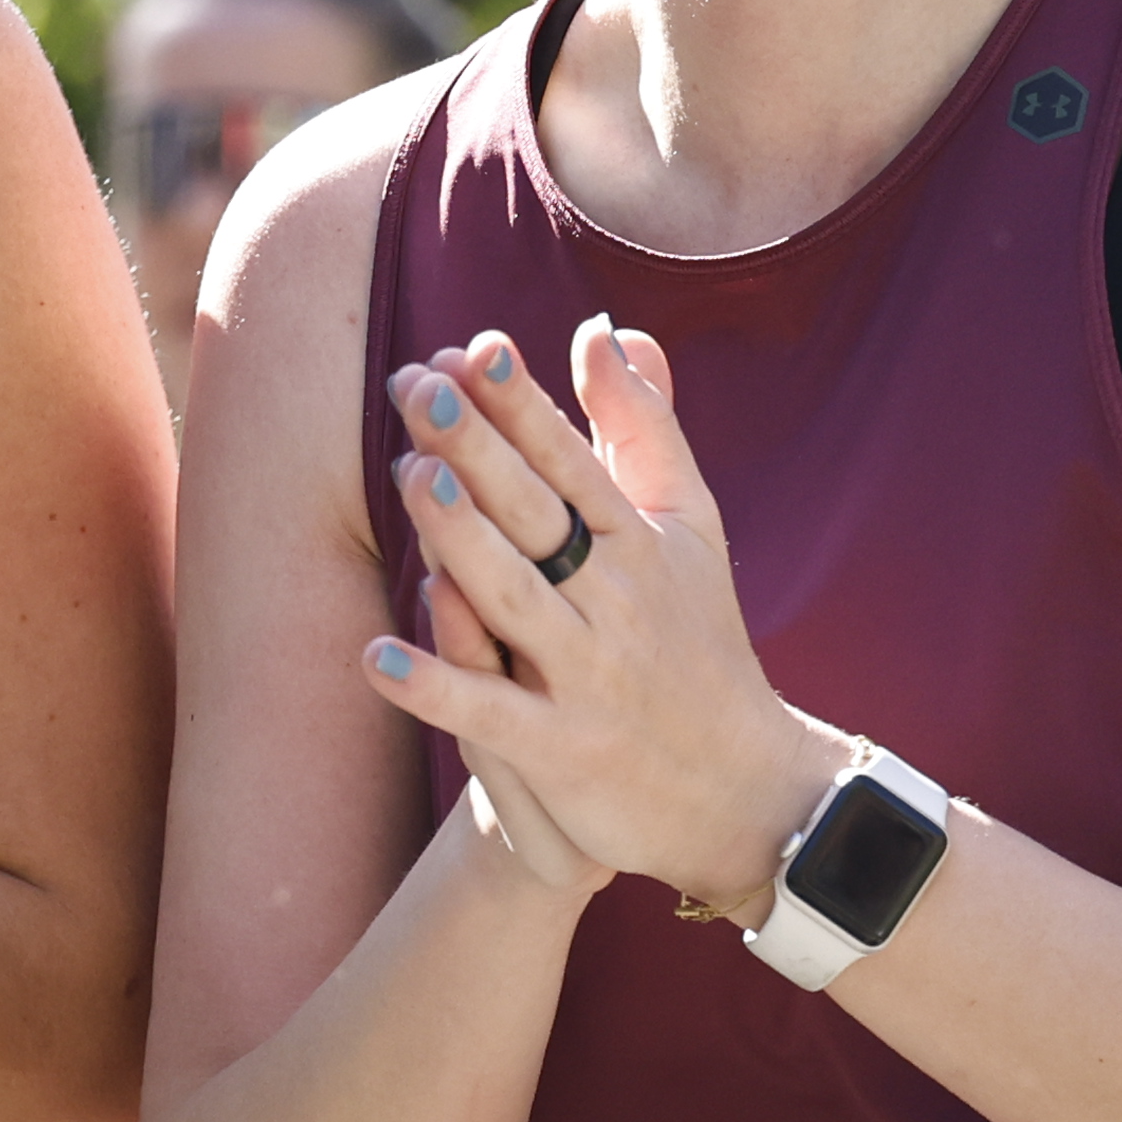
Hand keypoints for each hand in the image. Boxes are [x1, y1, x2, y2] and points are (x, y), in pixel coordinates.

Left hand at [358, 322, 832, 922]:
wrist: (745, 789)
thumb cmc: (699, 641)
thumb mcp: (688, 527)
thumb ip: (643, 428)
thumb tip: (601, 332)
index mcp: (643, 543)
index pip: (573, 461)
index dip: (523, 405)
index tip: (475, 347)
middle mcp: (619, 602)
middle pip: (539, 515)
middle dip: (479, 448)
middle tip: (420, 387)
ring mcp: (591, 676)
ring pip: (515, 600)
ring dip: (462, 539)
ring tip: (409, 478)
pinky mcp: (566, 751)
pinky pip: (493, 714)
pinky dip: (436, 688)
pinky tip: (376, 658)